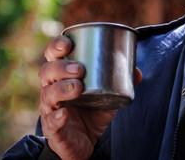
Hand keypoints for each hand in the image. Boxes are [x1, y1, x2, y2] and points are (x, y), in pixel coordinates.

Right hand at [38, 35, 140, 159]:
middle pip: (47, 72)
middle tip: (79, 69)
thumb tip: (137, 71)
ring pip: (48, 95)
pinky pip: (51, 122)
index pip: (53, 56)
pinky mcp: (54, 129)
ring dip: (61, 88)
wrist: (87, 142)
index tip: (68, 43)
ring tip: (78, 87)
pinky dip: (57, 117)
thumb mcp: (109, 93)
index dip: (57, 46)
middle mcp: (52, 89)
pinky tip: (64, 113)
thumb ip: (121, 81)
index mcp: (63, 75)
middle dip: (61, 67)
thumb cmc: (92, 110)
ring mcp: (51, 109)